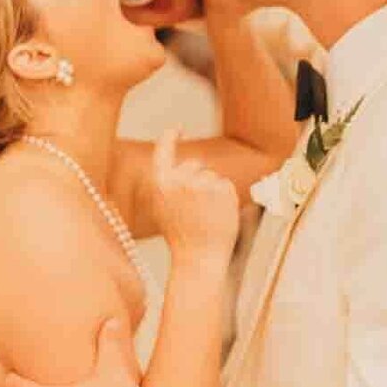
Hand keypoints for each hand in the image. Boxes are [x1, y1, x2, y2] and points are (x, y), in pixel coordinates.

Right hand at [150, 128, 239, 258]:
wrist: (198, 258)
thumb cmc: (181, 238)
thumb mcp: (163, 209)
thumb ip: (170, 186)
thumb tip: (183, 166)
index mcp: (160, 184)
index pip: (163, 151)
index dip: (169, 137)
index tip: (176, 128)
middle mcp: (179, 179)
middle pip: (195, 164)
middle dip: (199, 178)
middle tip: (197, 208)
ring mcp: (201, 183)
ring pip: (212, 176)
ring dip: (212, 192)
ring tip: (206, 216)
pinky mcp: (221, 189)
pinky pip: (226, 185)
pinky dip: (226, 199)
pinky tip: (218, 215)